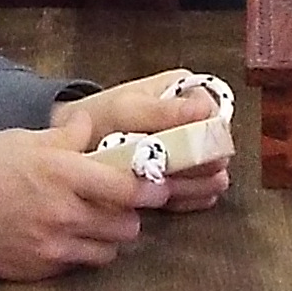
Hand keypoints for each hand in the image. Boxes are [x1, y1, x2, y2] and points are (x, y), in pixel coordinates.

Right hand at [0, 128, 147, 277]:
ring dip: (108, 238)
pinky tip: (63, 238)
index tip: (156, 183)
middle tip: (120, 203)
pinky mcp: (37, 271)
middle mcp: (64, 214)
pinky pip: (77, 267)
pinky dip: (79, 254)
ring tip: (92, 223)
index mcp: (62, 174)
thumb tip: (90, 126)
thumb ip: (64, 137)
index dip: (150, 187)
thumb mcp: (19, 138)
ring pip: (107, 252)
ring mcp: (51, 248)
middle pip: (127, 226)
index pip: (129, 188)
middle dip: (130, 214)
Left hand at [51, 69, 234, 208]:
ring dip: (195, 184)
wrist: (75, 141)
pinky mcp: (182, 173)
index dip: (205, 137)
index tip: (187, 152)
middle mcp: (194, 117)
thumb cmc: (100, 116)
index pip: (215, 116)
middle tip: (176, 176)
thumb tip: (203, 109)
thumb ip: (162, 112)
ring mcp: (191, 146)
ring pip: (210, 171)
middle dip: (199, 165)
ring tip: (171, 190)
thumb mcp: (125, 110)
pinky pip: (198, 189)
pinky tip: (173, 200)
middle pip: (216, 147)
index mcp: (187, 90)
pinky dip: (188, 197)